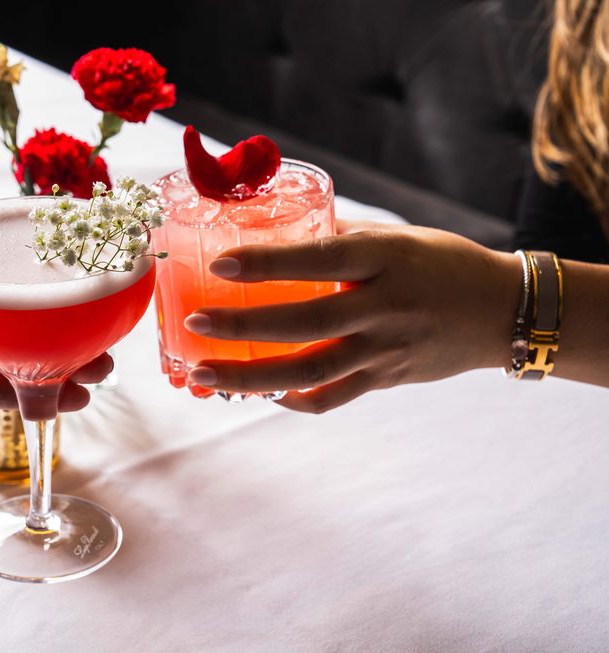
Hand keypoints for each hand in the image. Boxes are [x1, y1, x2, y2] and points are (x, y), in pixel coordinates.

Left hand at [183, 221, 520, 412]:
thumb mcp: (397, 236)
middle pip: (306, 323)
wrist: (501, 310)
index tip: (220, 262)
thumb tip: (277, 229)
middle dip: (243, 326)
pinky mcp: (387, 379)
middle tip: (195, 322)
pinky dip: (292, 399)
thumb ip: (339, 235)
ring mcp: (386, 349)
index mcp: (387, 258)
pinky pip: (332, 398)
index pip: (320, 259)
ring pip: (310, 371)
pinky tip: (258, 393)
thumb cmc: (442, 262)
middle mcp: (386, 306)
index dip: (268, 262)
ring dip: (251, 375)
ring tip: (203, 372)